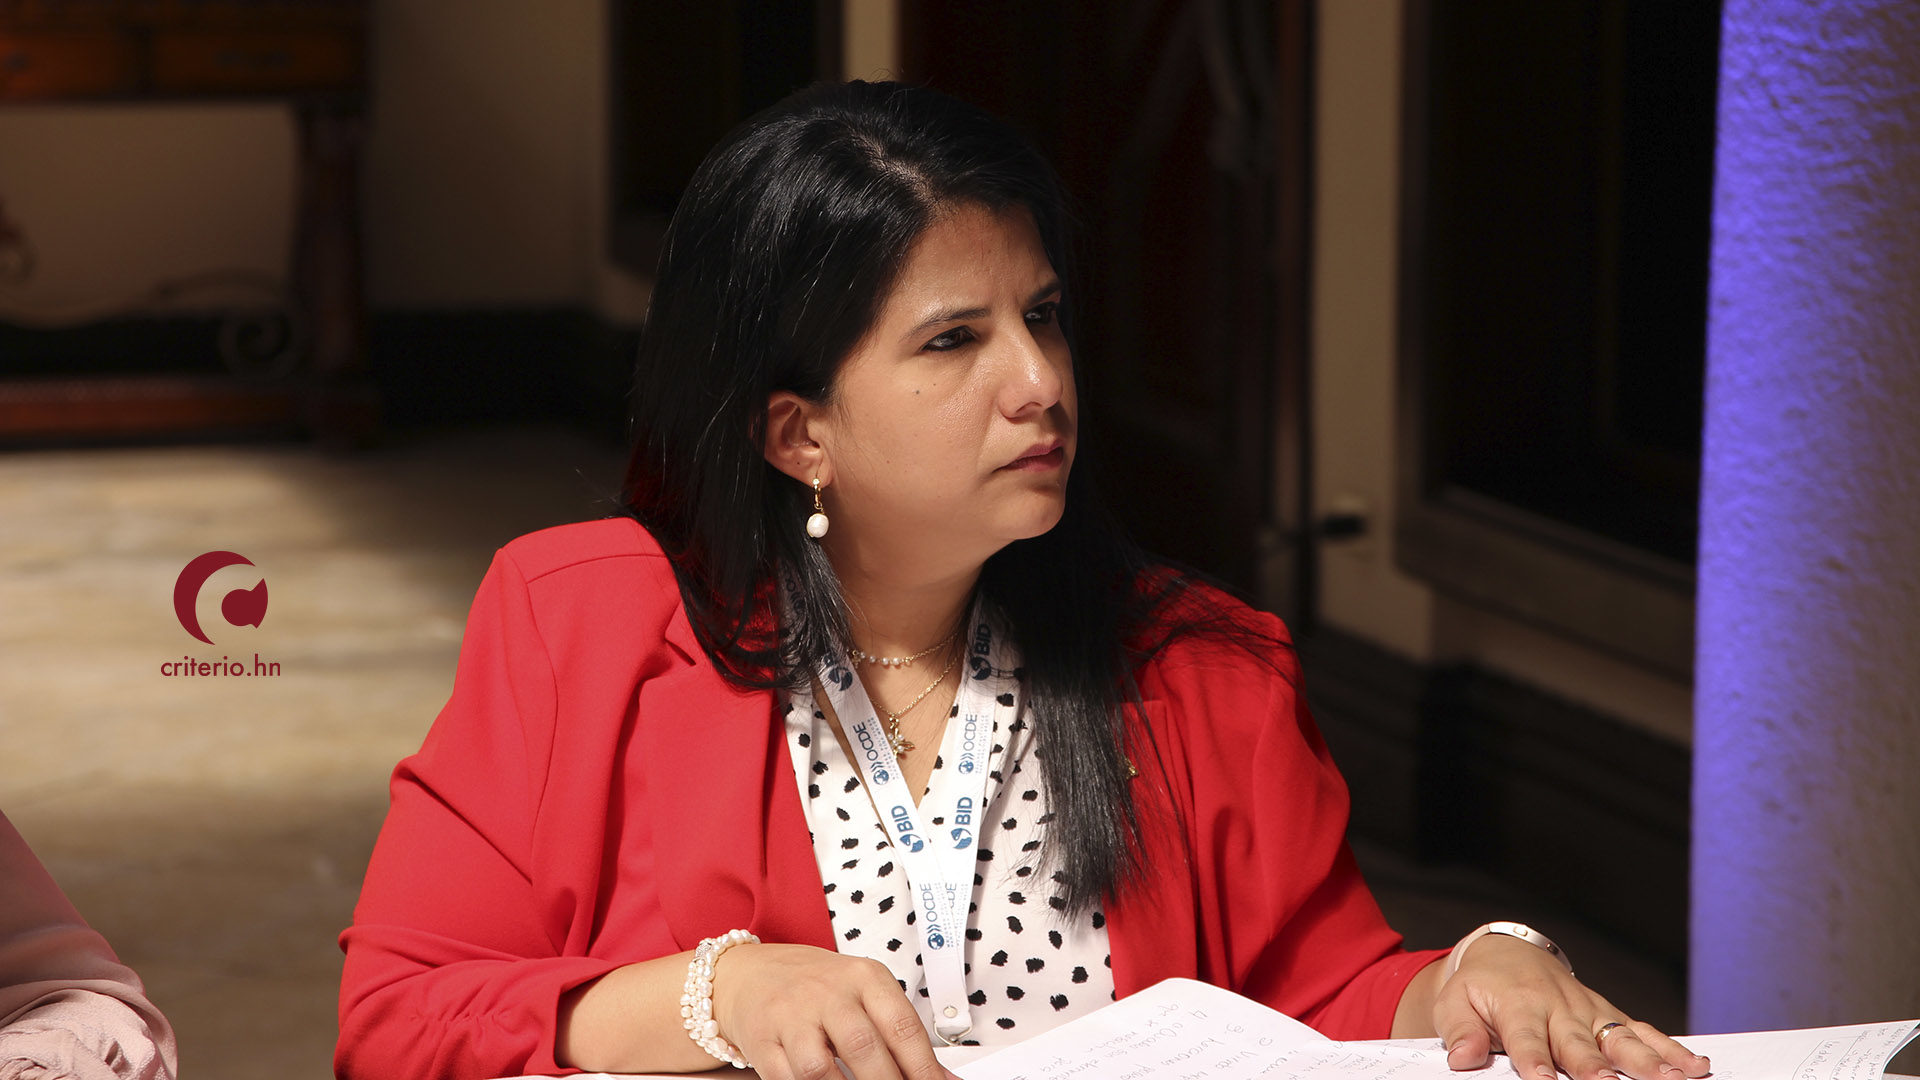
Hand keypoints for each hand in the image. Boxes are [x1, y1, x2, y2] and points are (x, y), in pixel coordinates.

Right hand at [712, 942, 953, 1079]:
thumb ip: (898, 1034)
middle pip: (864, 1048)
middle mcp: (827, 992)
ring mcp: (791, 1015)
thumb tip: (941, 1079)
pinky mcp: (761, 1039)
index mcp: (864, 977)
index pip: (902, 1027)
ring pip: (820, 1069)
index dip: (923, 1069)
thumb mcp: (862, 994)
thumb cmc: (815, 987)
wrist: (749, 974)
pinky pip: (787, 1079)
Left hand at [1434, 935, 1709, 1079]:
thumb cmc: (1480, 987)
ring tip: (1670, 1079)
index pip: (1527, 1038)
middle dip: (1596, 1067)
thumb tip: (1464, 1057)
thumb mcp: (1455, 1003)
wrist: (1505, 955)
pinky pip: (1643, 1032)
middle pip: (1580, 1042)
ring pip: (1621, 1037)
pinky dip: (1670, 1048)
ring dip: (1646, 1060)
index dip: (1536, 1061)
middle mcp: (1559, 1008)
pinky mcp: (1609, 1015)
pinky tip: (1694, 1066)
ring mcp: (1589, 1011)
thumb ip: (1460, 1031)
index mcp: (1518, 1005)